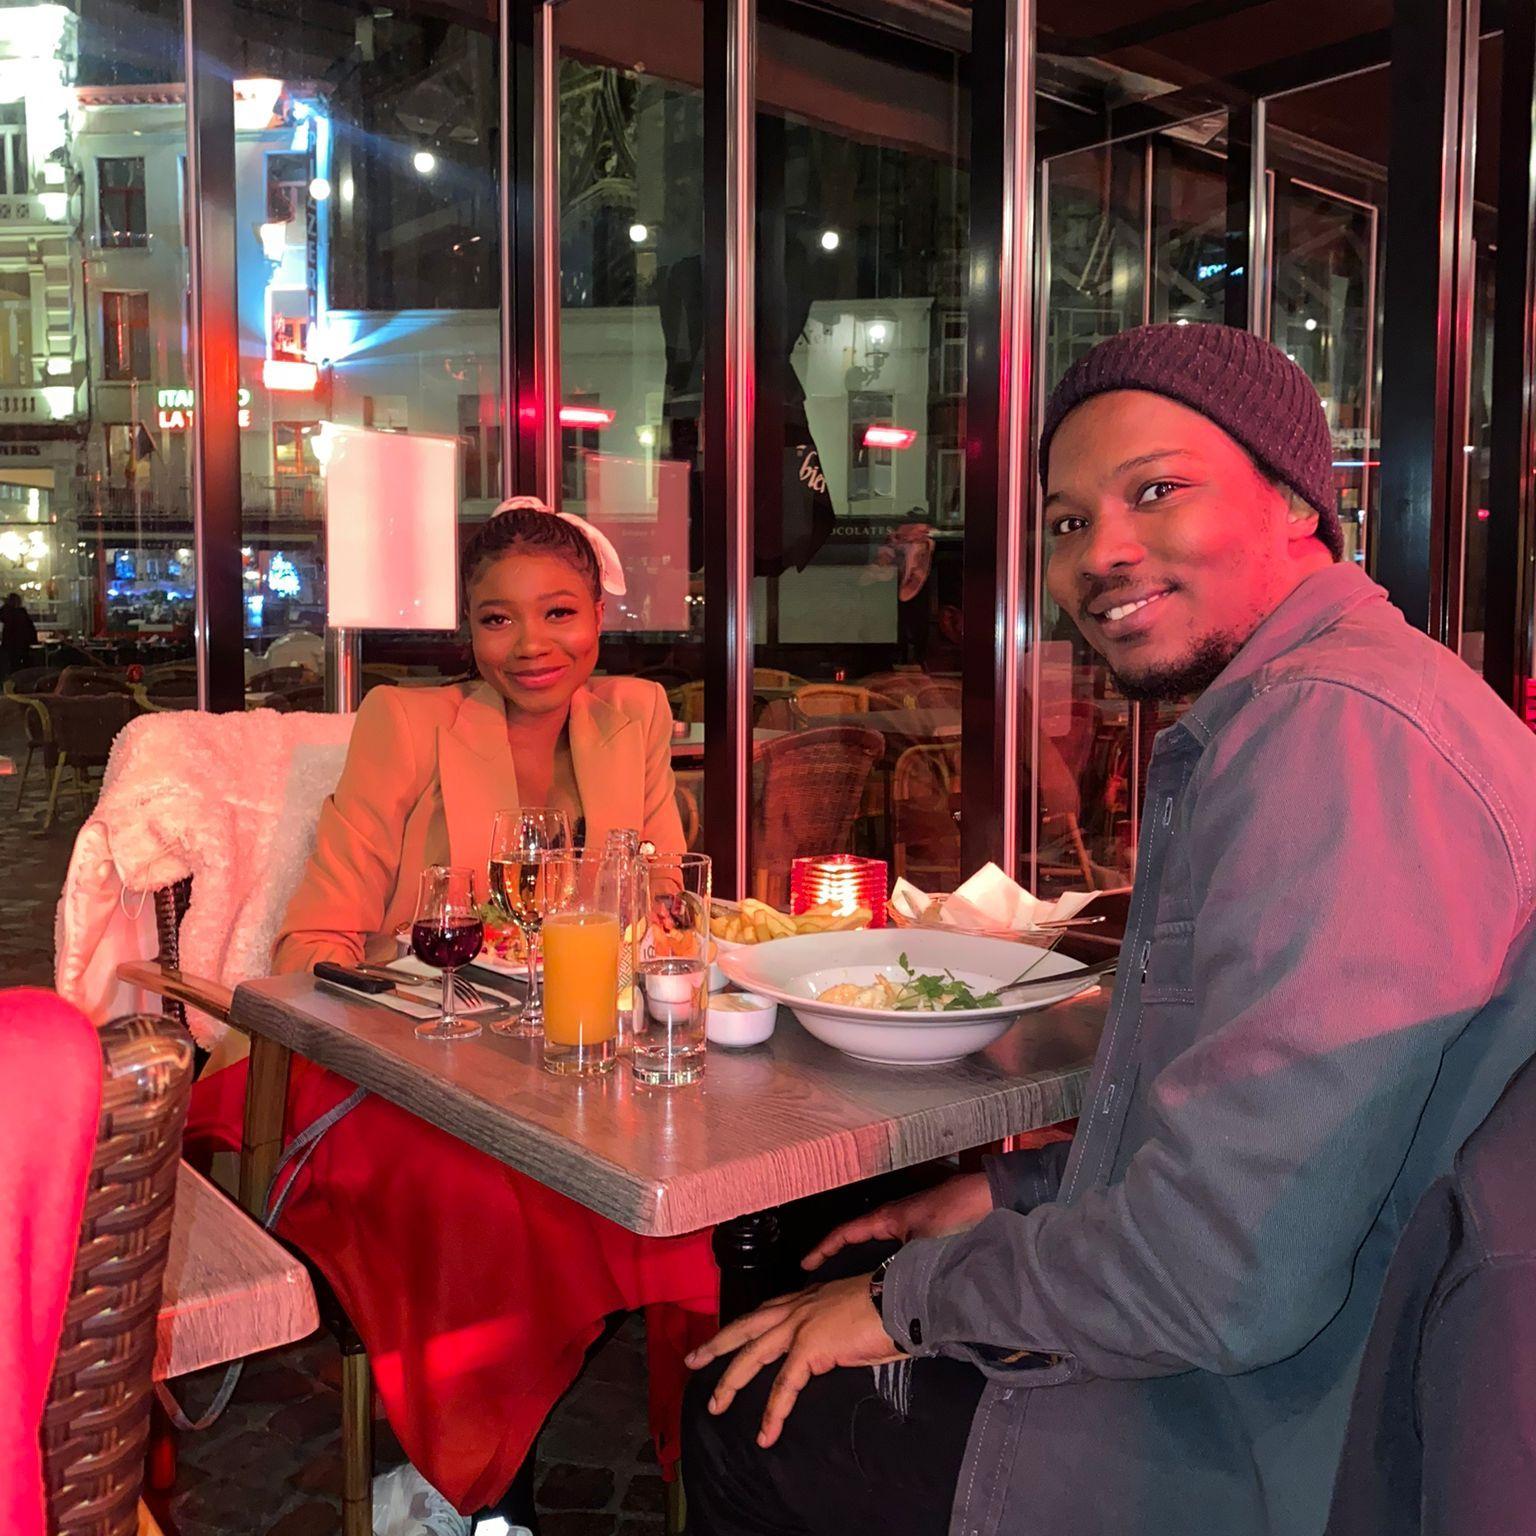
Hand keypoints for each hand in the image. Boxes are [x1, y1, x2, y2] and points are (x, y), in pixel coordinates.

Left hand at [685, 1276, 904, 1447]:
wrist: (904, 1298)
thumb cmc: (888, 1307)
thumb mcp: (851, 1316)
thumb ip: (833, 1331)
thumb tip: (831, 1352)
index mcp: (807, 1297)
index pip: (766, 1311)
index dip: (743, 1326)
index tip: (726, 1337)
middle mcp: (798, 1306)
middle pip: (745, 1326)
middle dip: (716, 1344)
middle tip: (693, 1360)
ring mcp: (801, 1324)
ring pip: (752, 1354)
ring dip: (730, 1382)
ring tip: (716, 1405)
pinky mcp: (810, 1346)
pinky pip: (784, 1385)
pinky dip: (774, 1412)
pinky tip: (766, 1432)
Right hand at [802, 1172, 992, 1271]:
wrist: (991, 1197)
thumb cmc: (958, 1212)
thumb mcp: (925, 1243)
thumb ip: (905, 1267)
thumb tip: (889, 1294)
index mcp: (888, 1218)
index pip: (845, 1233)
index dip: (823, 1249)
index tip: (806, 1264)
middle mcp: (896, 1220)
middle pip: (859, 1241)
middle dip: (841, 1260)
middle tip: (825, 1283)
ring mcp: (912, 1224)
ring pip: (879, 1248)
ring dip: (866, 1264)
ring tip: (854, 1288)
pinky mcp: (930, 1231)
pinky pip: (898, 1250)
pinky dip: (889, 1263)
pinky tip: (895, 1282)